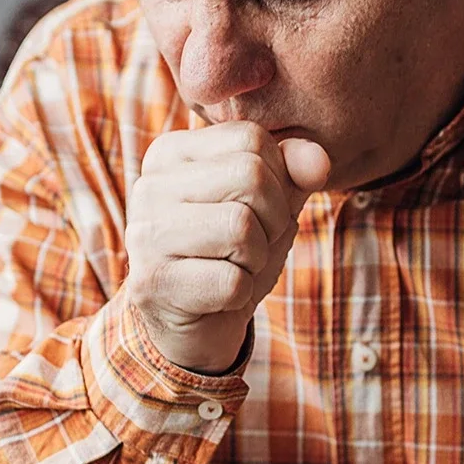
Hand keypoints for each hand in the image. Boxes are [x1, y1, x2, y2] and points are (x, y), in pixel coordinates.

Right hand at [124, 122, 331, 374]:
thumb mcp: (270, 205)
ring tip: (233, 268)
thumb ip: (294, 173)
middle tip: (252, 246)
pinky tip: (217, 296)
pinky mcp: (150, 282)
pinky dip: (241, 293)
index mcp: (172, 152)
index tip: (258, 210)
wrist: (193, 324)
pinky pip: (231, 281)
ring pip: (241, 228)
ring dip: (256, 259)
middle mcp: (148, 185)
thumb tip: (319, 160)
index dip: (278, 180)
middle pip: (250, 177)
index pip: (252, 139)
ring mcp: (144, 233)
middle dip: (273, 220)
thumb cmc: (231, 254)